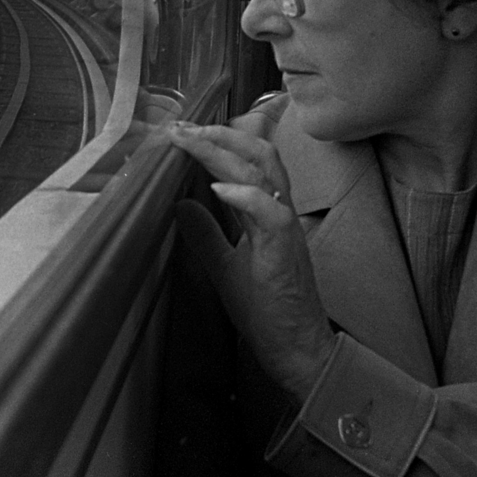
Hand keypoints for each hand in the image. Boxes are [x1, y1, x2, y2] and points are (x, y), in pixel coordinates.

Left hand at [168, 113, 336, 402]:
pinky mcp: (285, 253)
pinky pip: (272, 213)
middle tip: (182, 127)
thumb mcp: (225, 265)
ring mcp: (285, 231)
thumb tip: (180, 203)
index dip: (216, 142)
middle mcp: (279, 213)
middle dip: (220, 135)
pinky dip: (245, 195)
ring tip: (193, 142)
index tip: (180, 131)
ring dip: (227, 152)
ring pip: (266, 173)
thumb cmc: (267, 310)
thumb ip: (206, 234)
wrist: (296, 349)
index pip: (246, 162)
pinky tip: (218, 188)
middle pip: (259, 154)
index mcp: (267, 214)